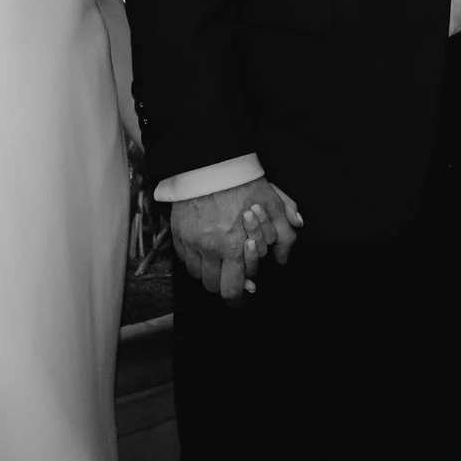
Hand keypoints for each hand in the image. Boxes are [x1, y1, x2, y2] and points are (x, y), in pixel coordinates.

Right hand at [168, 176, 301, 305]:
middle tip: (231, 277)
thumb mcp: (273, 204)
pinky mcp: (177, 232)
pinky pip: (184, 258)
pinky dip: (195, 258)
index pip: (232, 289)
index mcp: (234, 246)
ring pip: (196, 273)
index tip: (242, 297)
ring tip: (219, 260)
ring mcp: (190, 241)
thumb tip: (283, 258)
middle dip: (223, 286)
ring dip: (208, 272)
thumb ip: (284, 234)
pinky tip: (206, 247)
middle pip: (212, 286)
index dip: (238, 299)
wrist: (211, 161)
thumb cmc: (244, 182)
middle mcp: (209, 249)